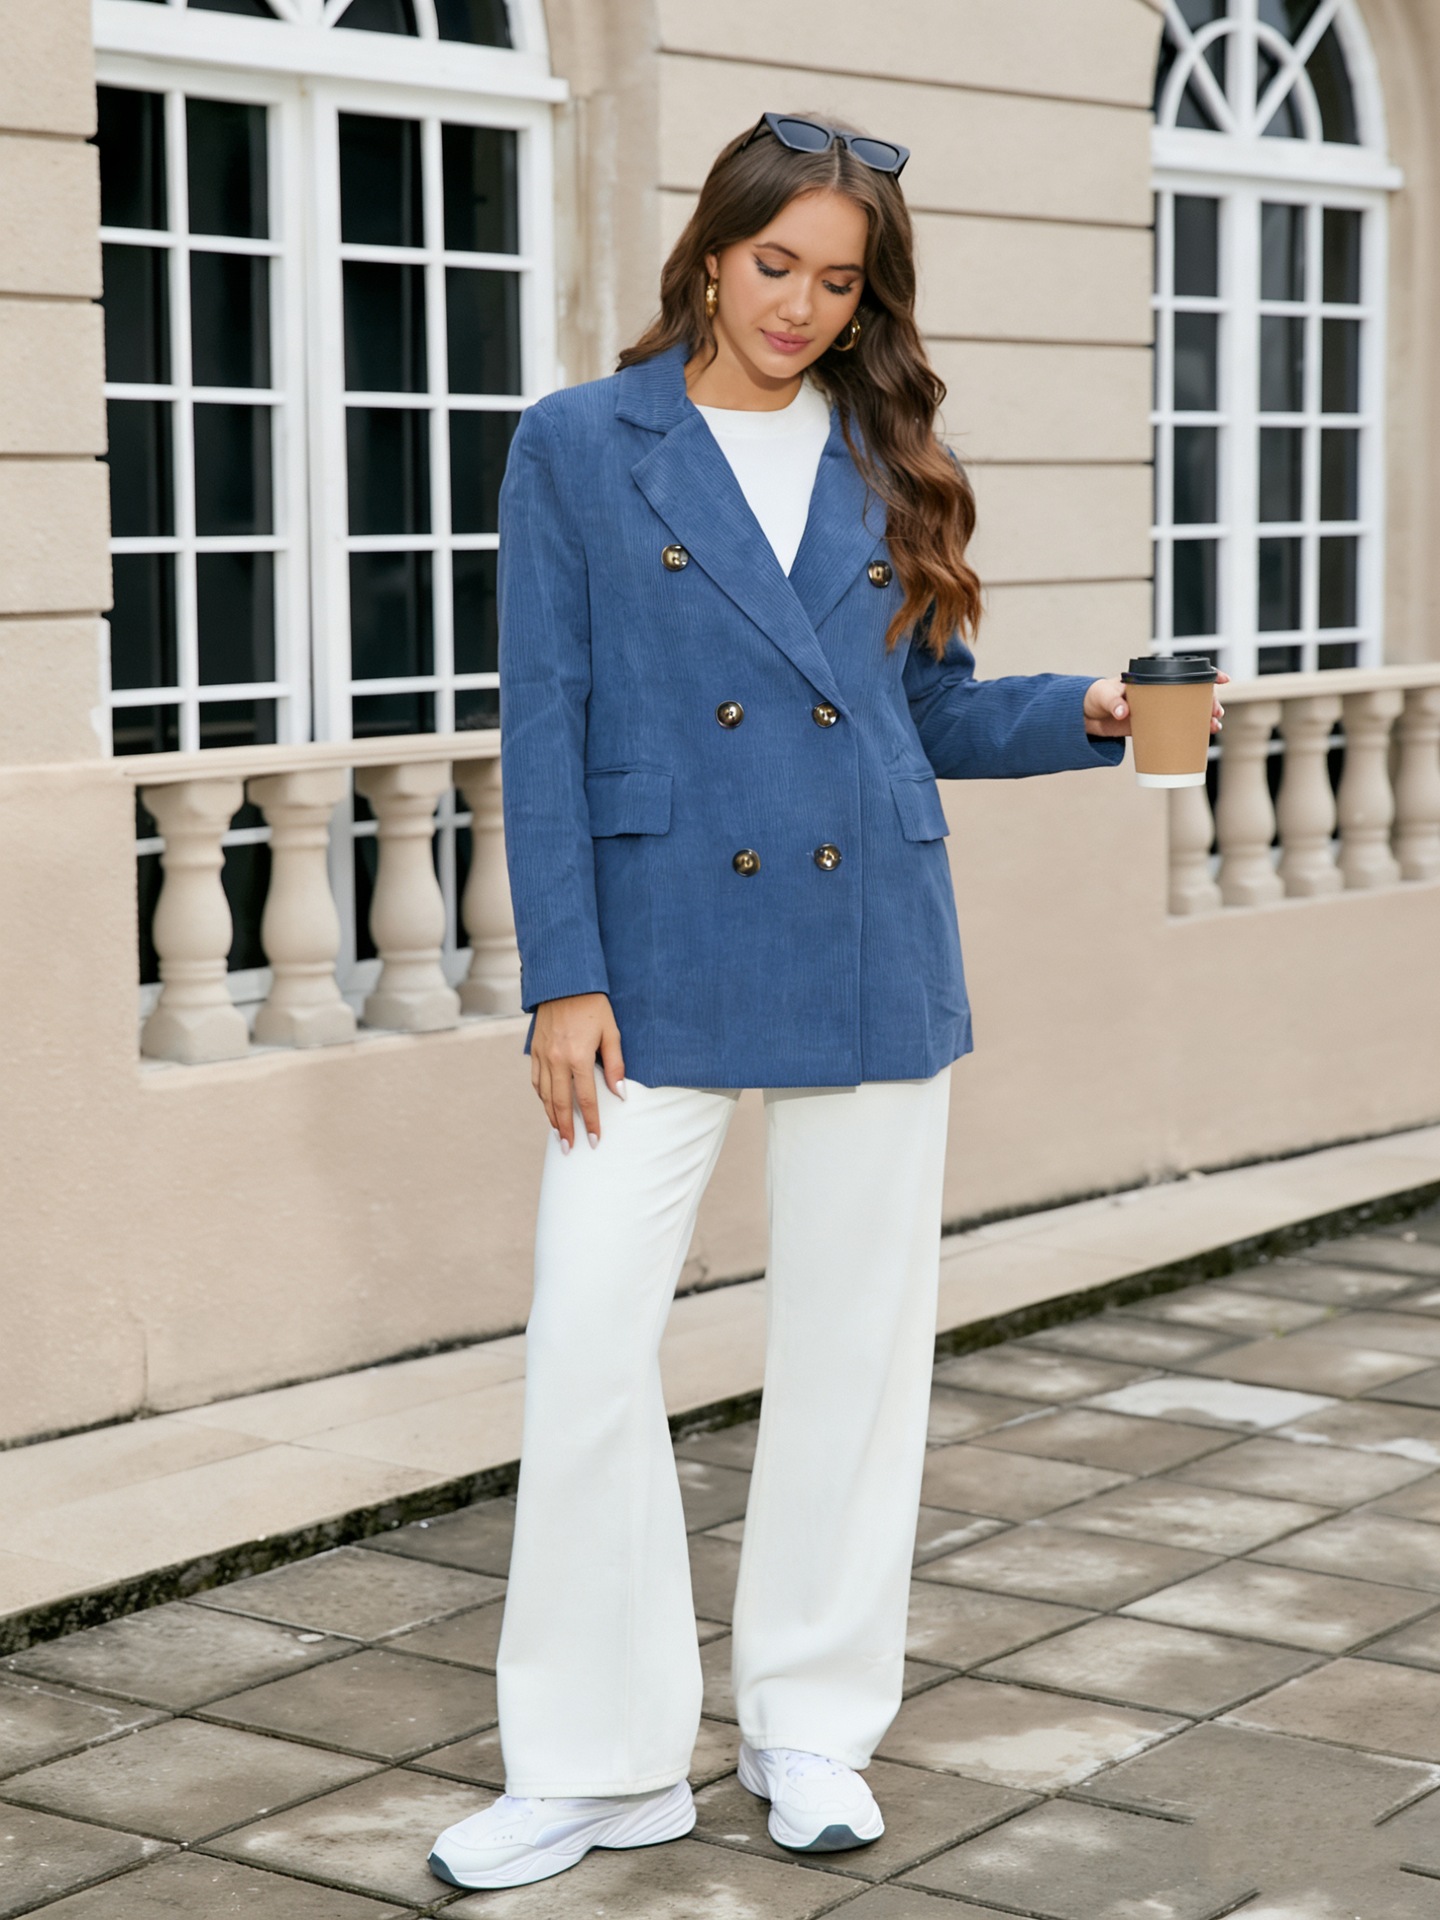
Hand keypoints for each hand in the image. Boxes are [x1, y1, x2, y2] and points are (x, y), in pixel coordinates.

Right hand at [531, 992, 624, 1151]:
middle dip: (565, 1129)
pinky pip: (536, 1080)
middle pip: (560, 1103)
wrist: (564, 982)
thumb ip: (615, 1066)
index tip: (594, 1140)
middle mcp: (557, 1060)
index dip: (590, 1122)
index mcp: (578, 1057)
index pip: (585, 1099)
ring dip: (551, 1117)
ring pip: (544, 1095)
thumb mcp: (611, 1033)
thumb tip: (620, 1094)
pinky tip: (547, 1107)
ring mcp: (542, 1056)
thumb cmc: (593, 1006)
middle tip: (570, 1149)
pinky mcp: (534, 1050)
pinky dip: (541, 1098)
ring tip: (558, 1135)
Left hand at [1083, 672, 1228, 737]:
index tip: (1222, 679)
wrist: (1084, 715)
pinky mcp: (1152, 725)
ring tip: (1214, 726)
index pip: (1184, 672)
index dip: (1206, 675)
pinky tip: (1203, 737)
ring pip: (1188, 711)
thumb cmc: (1095, 697)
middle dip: (1209, 701)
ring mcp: (1157, 709)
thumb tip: (1124, 713)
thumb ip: (1114, 703)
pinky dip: (1190, 731)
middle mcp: (1159, 692)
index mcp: (1152, 678)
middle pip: (1192, 694)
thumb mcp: (1103, 696)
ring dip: (1204, 717)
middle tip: (1216, 713)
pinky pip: (1176, 727)